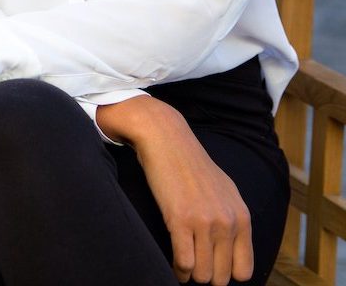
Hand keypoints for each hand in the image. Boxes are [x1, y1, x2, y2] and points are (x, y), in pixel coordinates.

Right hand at [98, 97, 252, 284]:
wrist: (166, 138)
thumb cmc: (191, 164)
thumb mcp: (225, 190)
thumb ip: (233, 219)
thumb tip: (234, 250)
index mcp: (242, 217)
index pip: (244, 271)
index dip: (225, 273)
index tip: (210, 265)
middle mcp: (227, 222)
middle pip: (221, 277)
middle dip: (206, 275)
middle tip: (192, 263)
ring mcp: (205, 222)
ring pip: (203, 275)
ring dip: (190, 274)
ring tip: (182, 263)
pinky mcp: (180, 219)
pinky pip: (184, 263)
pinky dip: (178, 269)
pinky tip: (173, 261)